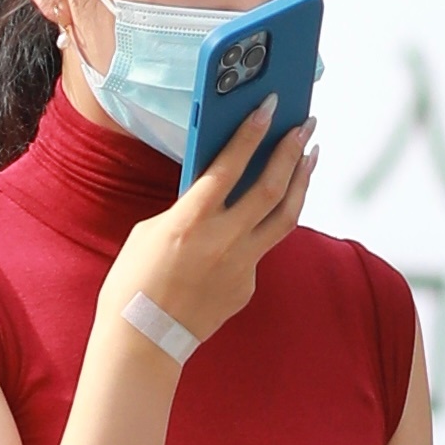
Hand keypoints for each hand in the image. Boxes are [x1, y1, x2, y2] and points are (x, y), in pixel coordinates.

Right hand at [97, 107, 315, 354]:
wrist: (142, 338)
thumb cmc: (134, 280)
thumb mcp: (151, 230)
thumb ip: (188, 206)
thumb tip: (218, 186)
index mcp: (189, 221)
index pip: (230, 166)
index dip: (252, 132)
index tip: (270, 106)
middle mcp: (222, 241)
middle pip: (271, 188)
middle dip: (291, 150)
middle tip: (305, 125)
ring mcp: (241, 266)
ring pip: (285, 217)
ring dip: (301, 182)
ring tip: (310, 156)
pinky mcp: (249, 285)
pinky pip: (261, 248)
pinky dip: (264, 225)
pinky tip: (264, 213)